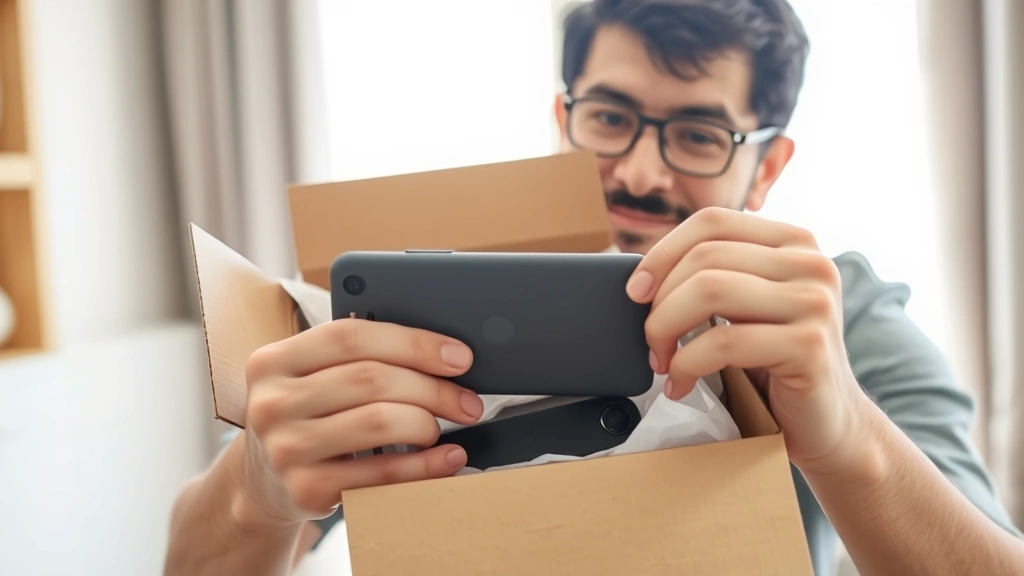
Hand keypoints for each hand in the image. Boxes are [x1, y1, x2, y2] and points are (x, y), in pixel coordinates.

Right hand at [236, 318, 484, 525]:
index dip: (412, 343)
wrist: (264, 481)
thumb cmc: (308, 417)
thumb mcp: (312, 378)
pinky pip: (381, 474)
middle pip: (371, 379)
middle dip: (432, 388)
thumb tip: (443, 354)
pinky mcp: (306, 490)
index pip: (350, 337)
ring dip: (427, 423)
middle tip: (467, 400)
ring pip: (378, 421)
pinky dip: (424, 466)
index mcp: (273, 360)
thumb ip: (358, 358)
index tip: (458, 356)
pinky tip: (446, 458)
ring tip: (446, 427)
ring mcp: (286, 449)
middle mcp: (272, 403)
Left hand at [624, 207, 870, 475]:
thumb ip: (716, 276)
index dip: (662, 252)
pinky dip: (687, 365)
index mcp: (794, 241)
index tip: (635, 292)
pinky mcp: (810, 345)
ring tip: (663, 361)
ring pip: (709, 291)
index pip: (712, 222)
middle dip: (660, 302)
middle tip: (651, 341)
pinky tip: (680, 384)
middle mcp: (811, 263)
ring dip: (666, 330)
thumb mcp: (748, 305)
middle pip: (704, 258)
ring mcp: (815, 302)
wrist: (828, 421)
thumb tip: (642, 278)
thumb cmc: (775, 361)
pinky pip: (723, 342)